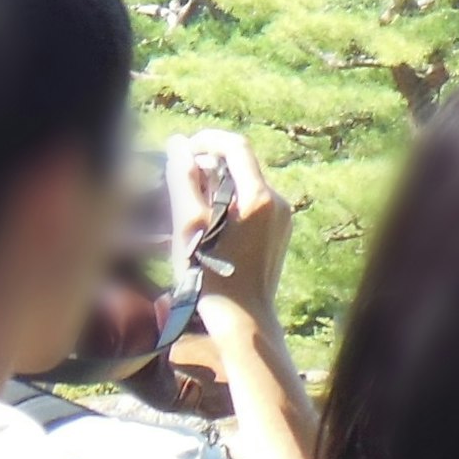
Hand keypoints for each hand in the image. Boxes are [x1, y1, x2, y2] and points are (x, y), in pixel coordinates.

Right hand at [171, 130, 291, 318]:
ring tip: (186, 204)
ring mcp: (282, 218)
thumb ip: (183, 181)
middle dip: (207, 165)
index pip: (236, 146)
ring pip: (245, 186)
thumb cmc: (209, 277)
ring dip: (215, 185)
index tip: (180, 147)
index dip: (207, 139)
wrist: (241, 318)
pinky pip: (252, 205)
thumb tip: (178, 144)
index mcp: (260, 197)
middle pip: (241, 166)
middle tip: (176, 178)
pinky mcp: (279, 233)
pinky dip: (227, 204)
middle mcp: (279, 202)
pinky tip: (206, 225)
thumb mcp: (188, 227)